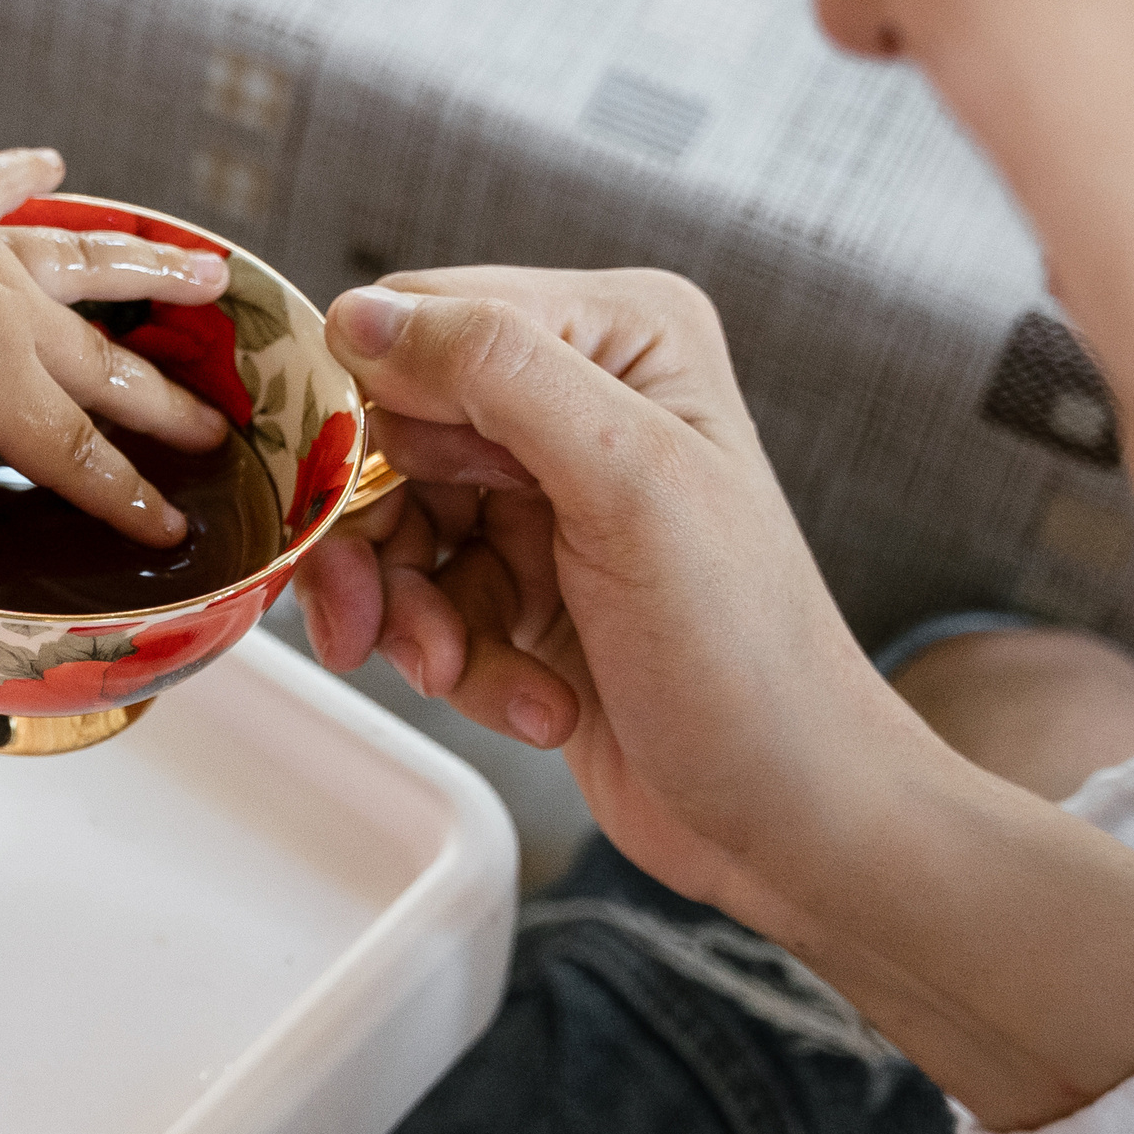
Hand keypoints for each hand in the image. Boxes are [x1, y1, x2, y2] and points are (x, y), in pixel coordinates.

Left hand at [0, 138, 229, 590]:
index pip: (74, 452)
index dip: (126, 496)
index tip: (173, 528)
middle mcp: (6, 308)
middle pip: (103, 364)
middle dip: (164, 403)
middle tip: (218, 429)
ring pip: (83, 263)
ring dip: (147, 270)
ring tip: (212, 272)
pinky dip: (23, 175)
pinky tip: (52, 161)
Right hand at [295, 268, 916, 930]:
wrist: (788, 819)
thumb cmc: (748, 659)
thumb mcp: (627, 486)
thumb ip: (495, 374)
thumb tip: (356, 314)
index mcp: (619, 336)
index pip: (420, 320)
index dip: (366, 413)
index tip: (345, 507)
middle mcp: (580, 399)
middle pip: (388, 432)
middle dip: (377, 539)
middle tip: (372, 629)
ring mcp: (547, 495)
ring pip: (394, 524)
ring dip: (414, 616)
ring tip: (461, 673)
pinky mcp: (523, 581)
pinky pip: (425, 598)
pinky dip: (459, 659)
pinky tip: (534, 702)